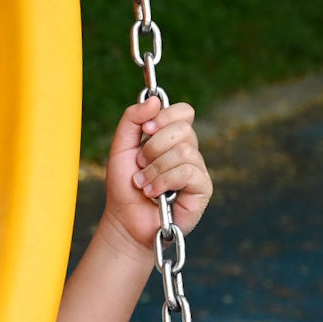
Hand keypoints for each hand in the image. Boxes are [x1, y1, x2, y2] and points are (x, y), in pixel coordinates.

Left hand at [102, 99, 211, 253]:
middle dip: (153, 146)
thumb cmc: (124, 186)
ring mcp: (197, 169)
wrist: (125, 221)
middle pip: (183, 129)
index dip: (166, 115)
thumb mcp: (120, 147)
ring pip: (183, 151)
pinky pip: (188, 172)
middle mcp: (188, 150)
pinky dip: (164, 181)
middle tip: (139, 164)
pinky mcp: (203, 188)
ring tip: (142, 183)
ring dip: (154, 168)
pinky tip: (154, 193)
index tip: (147, 128)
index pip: (184, 112)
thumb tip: (153, 100)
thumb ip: (132, 120)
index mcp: (171, 138)